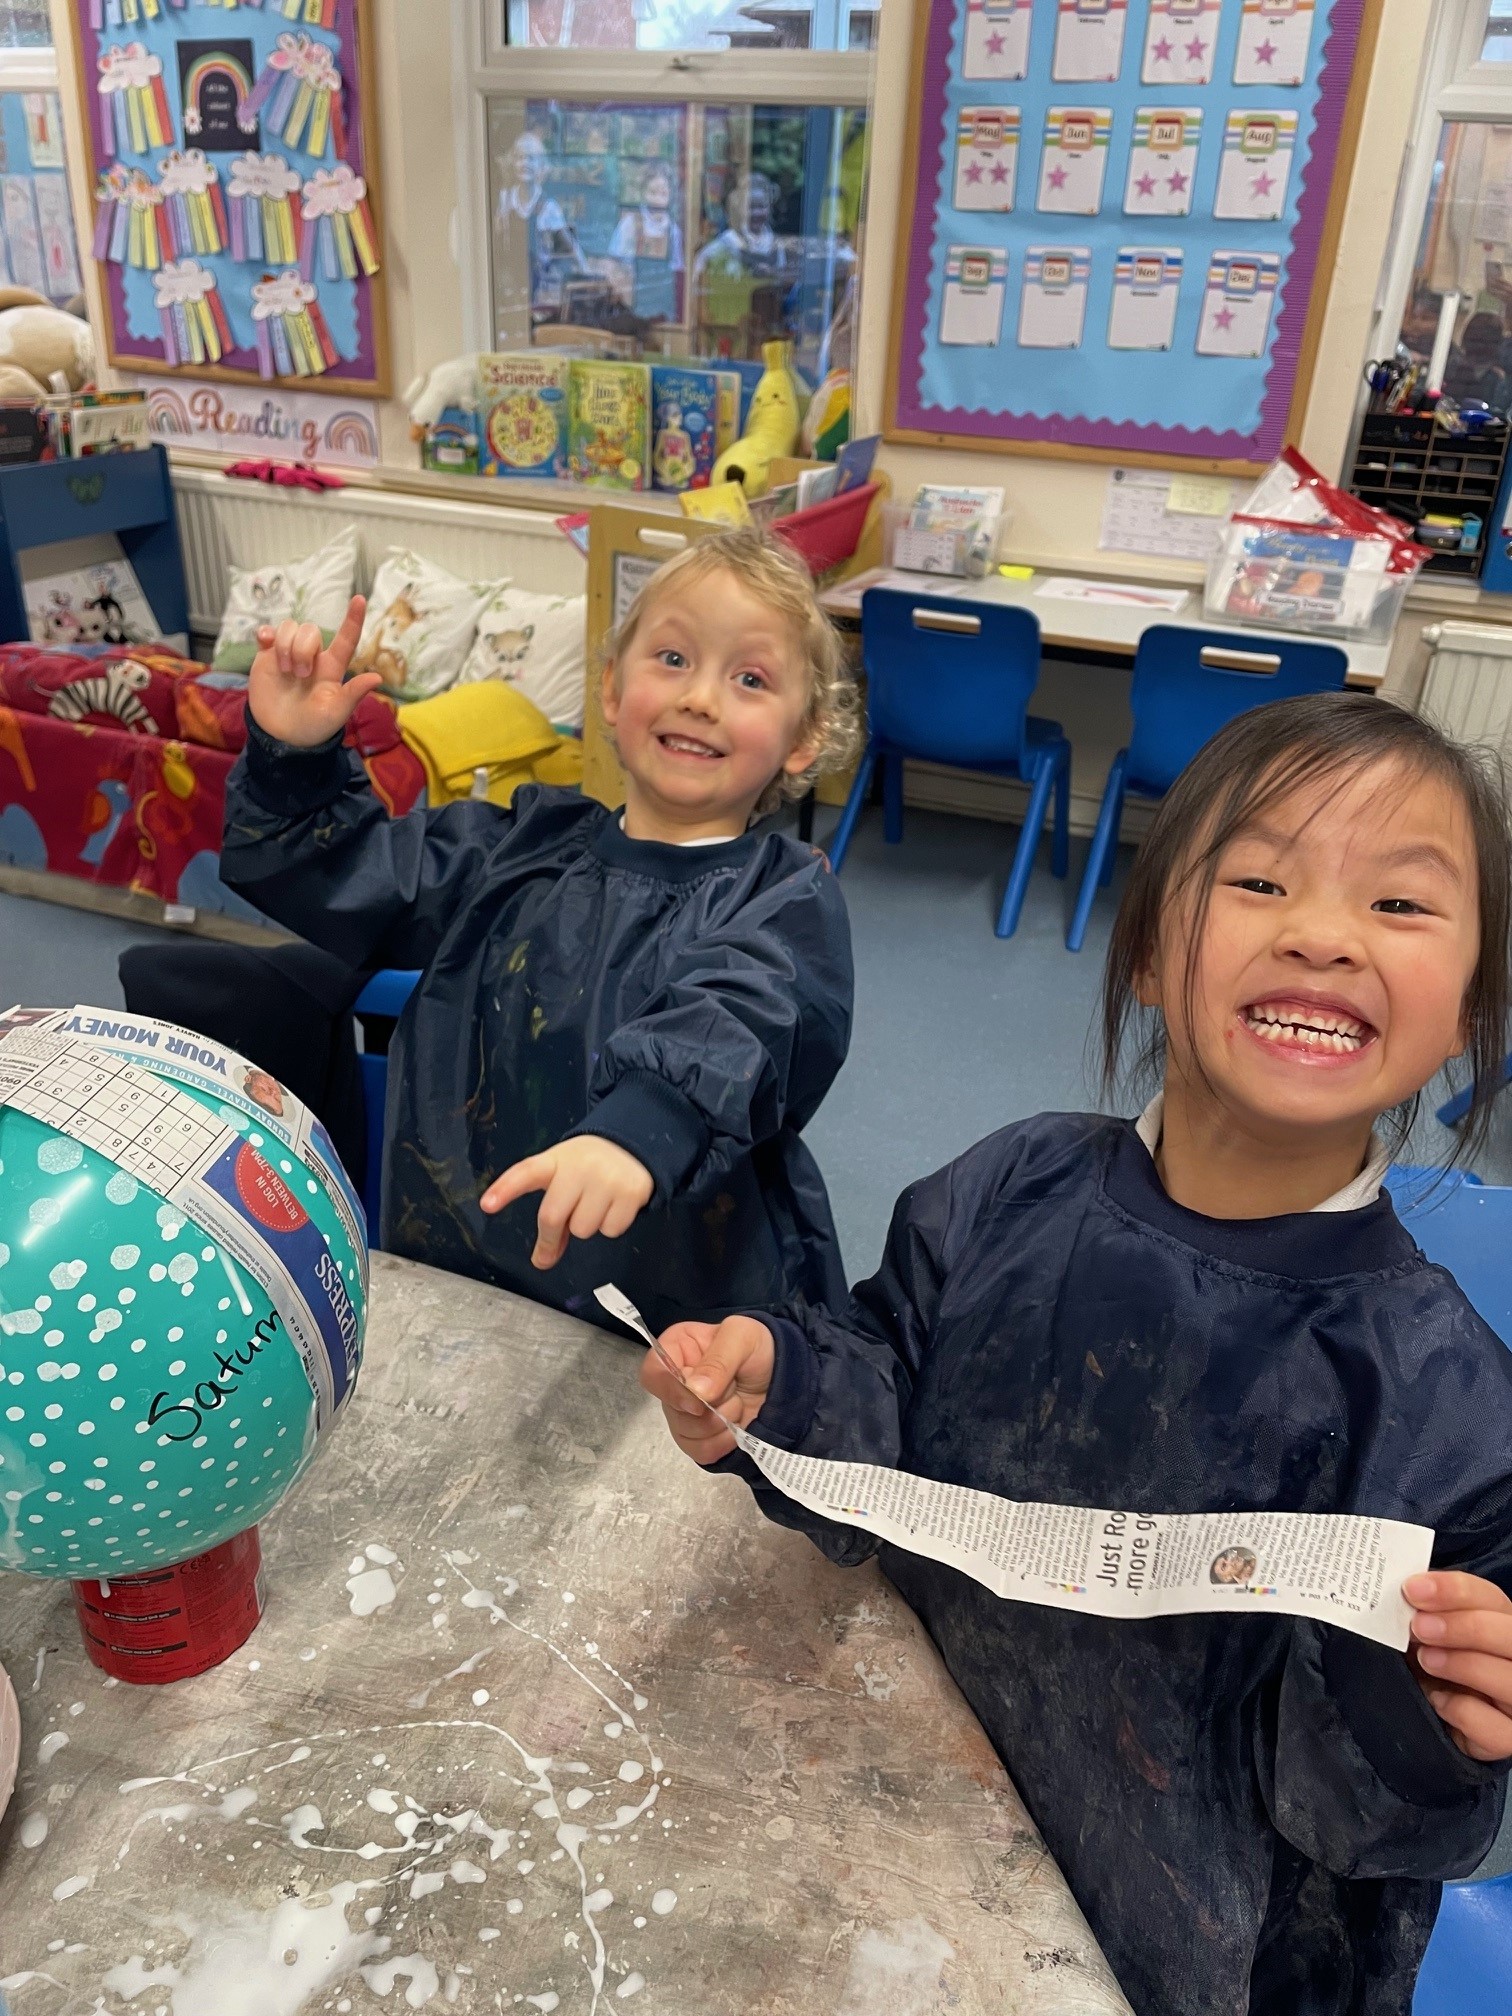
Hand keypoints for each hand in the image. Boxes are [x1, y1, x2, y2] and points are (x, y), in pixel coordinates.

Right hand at [247, 594, 377, 748]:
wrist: (282, 736)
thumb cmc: (314, 726)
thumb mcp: (336, 713)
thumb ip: (353, 694)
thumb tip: (378, 678)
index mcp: (332, 667)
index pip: (346, 638)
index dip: (354, 619)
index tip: (360, 599)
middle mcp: (312, 656)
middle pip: (310, 630)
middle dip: (303, 649)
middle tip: (300, 675)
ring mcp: (289, 654)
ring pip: (290, 627)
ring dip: (286, 646)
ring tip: (285, 671)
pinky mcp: (267, 656)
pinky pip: (268, 631)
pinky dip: (267, 633)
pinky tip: (266, 643)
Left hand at [479, 1135, 652, 1268]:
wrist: (632, 1146)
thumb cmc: (587, 1166)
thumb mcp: (564, 1175)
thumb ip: (552, 1212)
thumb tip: (544, 1261)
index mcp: (555, 1160)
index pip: (526, 1173)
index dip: (505, 1189)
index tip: (487, 1204)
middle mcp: (580, 1167)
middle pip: (552, 1216)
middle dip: (550, 1237)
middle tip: (552, 1242)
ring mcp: (607, 1179)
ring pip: (583, 1229)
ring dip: (586, 1226)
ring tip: (595, 1205)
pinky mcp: (631, 1192)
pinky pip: (611, 1230)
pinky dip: (610, 1226)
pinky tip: (613, 1206)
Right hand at [639, 1316, 773, 1465]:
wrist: (784, 1375)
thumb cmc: (759, 1347)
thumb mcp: (742, 1338)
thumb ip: (718, 1361)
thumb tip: (694, 1392)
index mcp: (676, 1349)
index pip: (653, 1373)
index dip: (671, 1390)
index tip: (699, 1402)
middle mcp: (674, 1382)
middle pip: (672, 1409)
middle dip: (711, 1407)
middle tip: (735, 1391)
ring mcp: (685, 1412)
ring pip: (685, 1434)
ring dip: (721, 1424)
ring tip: (739, 1404)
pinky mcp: (699, 1437)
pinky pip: (698, 1451)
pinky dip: (722, 1443)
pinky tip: (736, 1428)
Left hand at [1406, 1571, 1511, 1760]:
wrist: (1442, 1719)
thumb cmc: (1439, 1665)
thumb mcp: (1433, 1635)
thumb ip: (1429, 1615)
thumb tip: (1405, 1598)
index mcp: (1502, 1624)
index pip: (1490, 1597)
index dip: (1454, 1590)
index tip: (1412, 1589)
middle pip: (1510, 1635)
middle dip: (1463, 1626)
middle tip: (1419, 1627)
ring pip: (1509, 1679)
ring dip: (1463, 1665)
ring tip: (1427, 1660)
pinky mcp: (1508, 1737)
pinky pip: (1496, 1728)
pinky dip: (1464, 1713)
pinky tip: (1438, 1702)